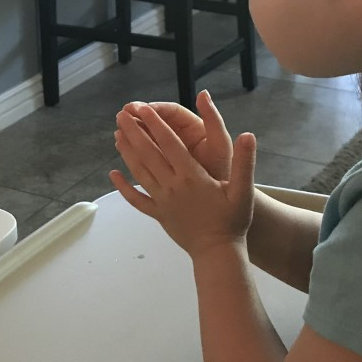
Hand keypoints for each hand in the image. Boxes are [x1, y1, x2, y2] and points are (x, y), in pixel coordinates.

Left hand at [111, 102, 256, 259]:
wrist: (218, 253)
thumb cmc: (233, 222)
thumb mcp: (244, 191)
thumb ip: (245, 162)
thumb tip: (248, 135)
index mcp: (192, 176)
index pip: (170, 144)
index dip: (156, 124)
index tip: (144, 109)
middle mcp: (173, 186)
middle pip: (148, 154)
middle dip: (134, 133)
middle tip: (121, 115)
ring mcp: (162, 201)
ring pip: (139, 172)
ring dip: (127, 152)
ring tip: (117, 135)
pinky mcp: (158, 214)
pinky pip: (136, 199)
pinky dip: (123, 187)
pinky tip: (113, 175)